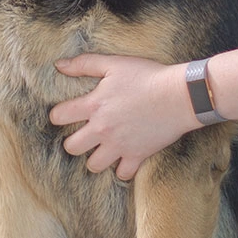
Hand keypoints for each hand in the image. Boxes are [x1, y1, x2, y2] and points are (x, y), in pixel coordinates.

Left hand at [49, 54, 199, 180]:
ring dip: (95, 158)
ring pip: (93, 165)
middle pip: (71, 147)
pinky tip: (124, 159)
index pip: (59, 116)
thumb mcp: (114, 63)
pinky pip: (122, 174)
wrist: (179, 95)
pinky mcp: (137, 155)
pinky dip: (122, 169)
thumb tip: (59, 65)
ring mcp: (119, 145)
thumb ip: (84, 64)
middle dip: (73, 142)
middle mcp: (102, 128)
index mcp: (94, 105)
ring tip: (102, 149)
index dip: (58, 115)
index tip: (65, 115)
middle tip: (83, 136)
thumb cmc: (147, 76)